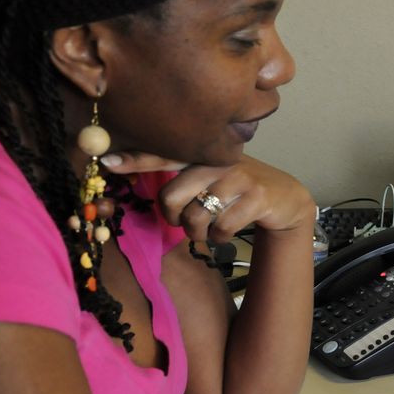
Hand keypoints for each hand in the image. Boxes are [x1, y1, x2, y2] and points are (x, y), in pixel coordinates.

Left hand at [100, 152, 314, 243]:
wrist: (286, 199)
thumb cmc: (240, 189)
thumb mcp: (213, 176)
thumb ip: (183, 177)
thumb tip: (147, 187)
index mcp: (202, 155)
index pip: (163, 155)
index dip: (134, 159)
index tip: (106, 161)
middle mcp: (217, 161)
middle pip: (170, 196)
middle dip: (173, 219)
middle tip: (184, 223)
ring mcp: (238, 177)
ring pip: (195, 217)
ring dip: (198, 233)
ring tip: (209, 230)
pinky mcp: (256, 197)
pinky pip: (221, 228)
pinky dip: (220, 239)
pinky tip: (228, 233)